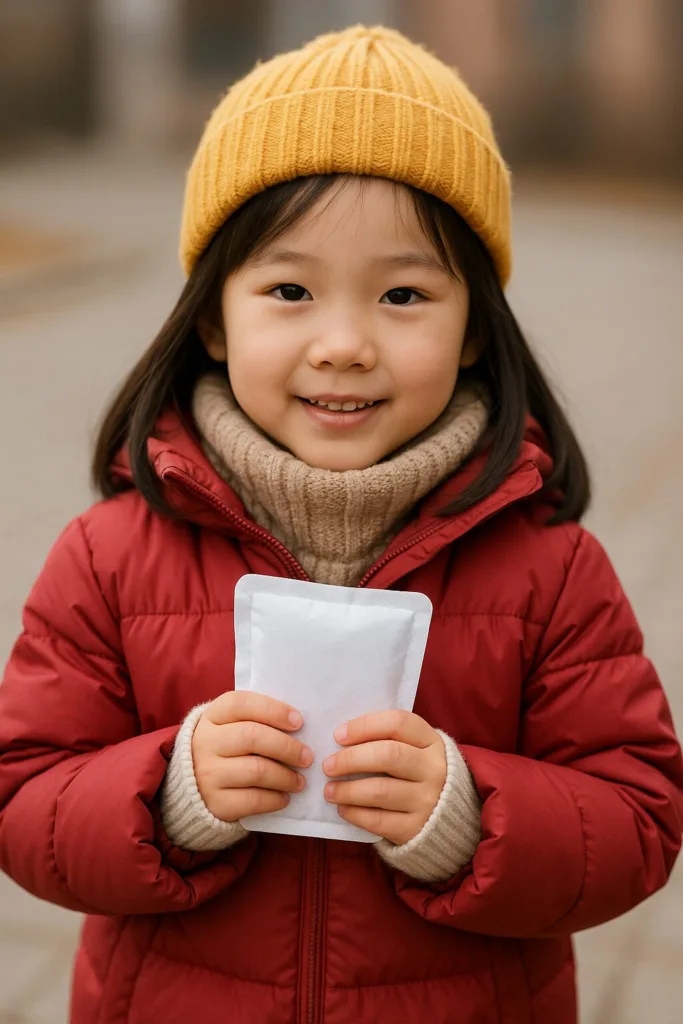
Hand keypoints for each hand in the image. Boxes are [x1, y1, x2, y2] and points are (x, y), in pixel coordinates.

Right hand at [192, 691, 312, 822]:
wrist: (193, 786)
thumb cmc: (226, 748)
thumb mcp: (231, 726)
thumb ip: (258, 719)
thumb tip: (298, 725)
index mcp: (213, 716)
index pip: (241, 704)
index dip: (273, 710)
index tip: (299, 721)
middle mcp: (206, 742)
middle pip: (251, 736)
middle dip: (286, 747)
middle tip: (307, 757)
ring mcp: (208, 774)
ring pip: (255, 771)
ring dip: (285, 776)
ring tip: (299, 781)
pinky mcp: (215, 802)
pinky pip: (252, 800)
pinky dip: (274, 799)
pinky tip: (285, 797)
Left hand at [322, 710, 445, 844]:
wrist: (449, 817)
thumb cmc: (418, 773)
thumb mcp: (415, 749)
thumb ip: (387, 738)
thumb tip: (341, 738)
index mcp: (431, 741)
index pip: (397, 723)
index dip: (364, 726)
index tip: (338, 735)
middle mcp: (433, 769)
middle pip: (388, 755)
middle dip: (351, 759)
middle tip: (328, 765)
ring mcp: (427, 800)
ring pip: (380, 791)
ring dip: (348, 790)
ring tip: (329, 790)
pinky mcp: (416, 828)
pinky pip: (379, 820)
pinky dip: (355, 814)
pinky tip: (343, 808)